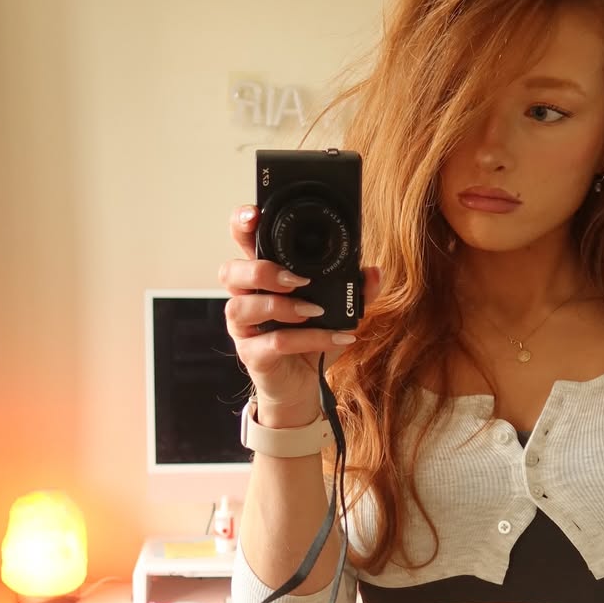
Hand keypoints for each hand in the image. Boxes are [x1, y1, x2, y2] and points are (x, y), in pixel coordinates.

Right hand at [219, 204, 382, 413]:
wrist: (302, 388)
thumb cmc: (310, 342)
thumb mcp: (337, 311)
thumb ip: (354, 289)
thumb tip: (374, 271)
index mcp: (261, 278)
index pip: (242, 243)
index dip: (241, 224)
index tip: (255, 214)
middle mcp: (245, 298)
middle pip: (230, 270)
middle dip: (260, 270)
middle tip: (296, 279)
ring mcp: (244, 328)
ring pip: (243, 306)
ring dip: (281, 306)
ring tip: (314, 310)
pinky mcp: (253, 355)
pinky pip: (274, 342)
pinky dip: (308, 338)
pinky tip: (335, 337)